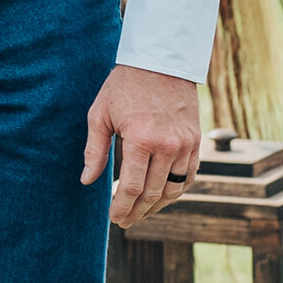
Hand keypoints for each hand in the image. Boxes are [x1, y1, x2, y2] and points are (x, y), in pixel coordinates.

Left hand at [82, 62, 201, 225]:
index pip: (131, 188)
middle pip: (152, 194)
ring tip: (140, 213)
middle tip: (124, 222)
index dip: (121, 207)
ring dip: (156, 206)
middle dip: (136, 212)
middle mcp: (168, 146)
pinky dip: (175, 191)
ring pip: (173, 190)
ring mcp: (185, 145)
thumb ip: (94, 150)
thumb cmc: (124, 85)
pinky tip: (161, 197)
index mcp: (141, 140)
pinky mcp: (196, 141)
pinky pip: (188, 176)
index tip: (113, 218)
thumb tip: (86, 181)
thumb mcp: (101, 114)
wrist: (162, 61)